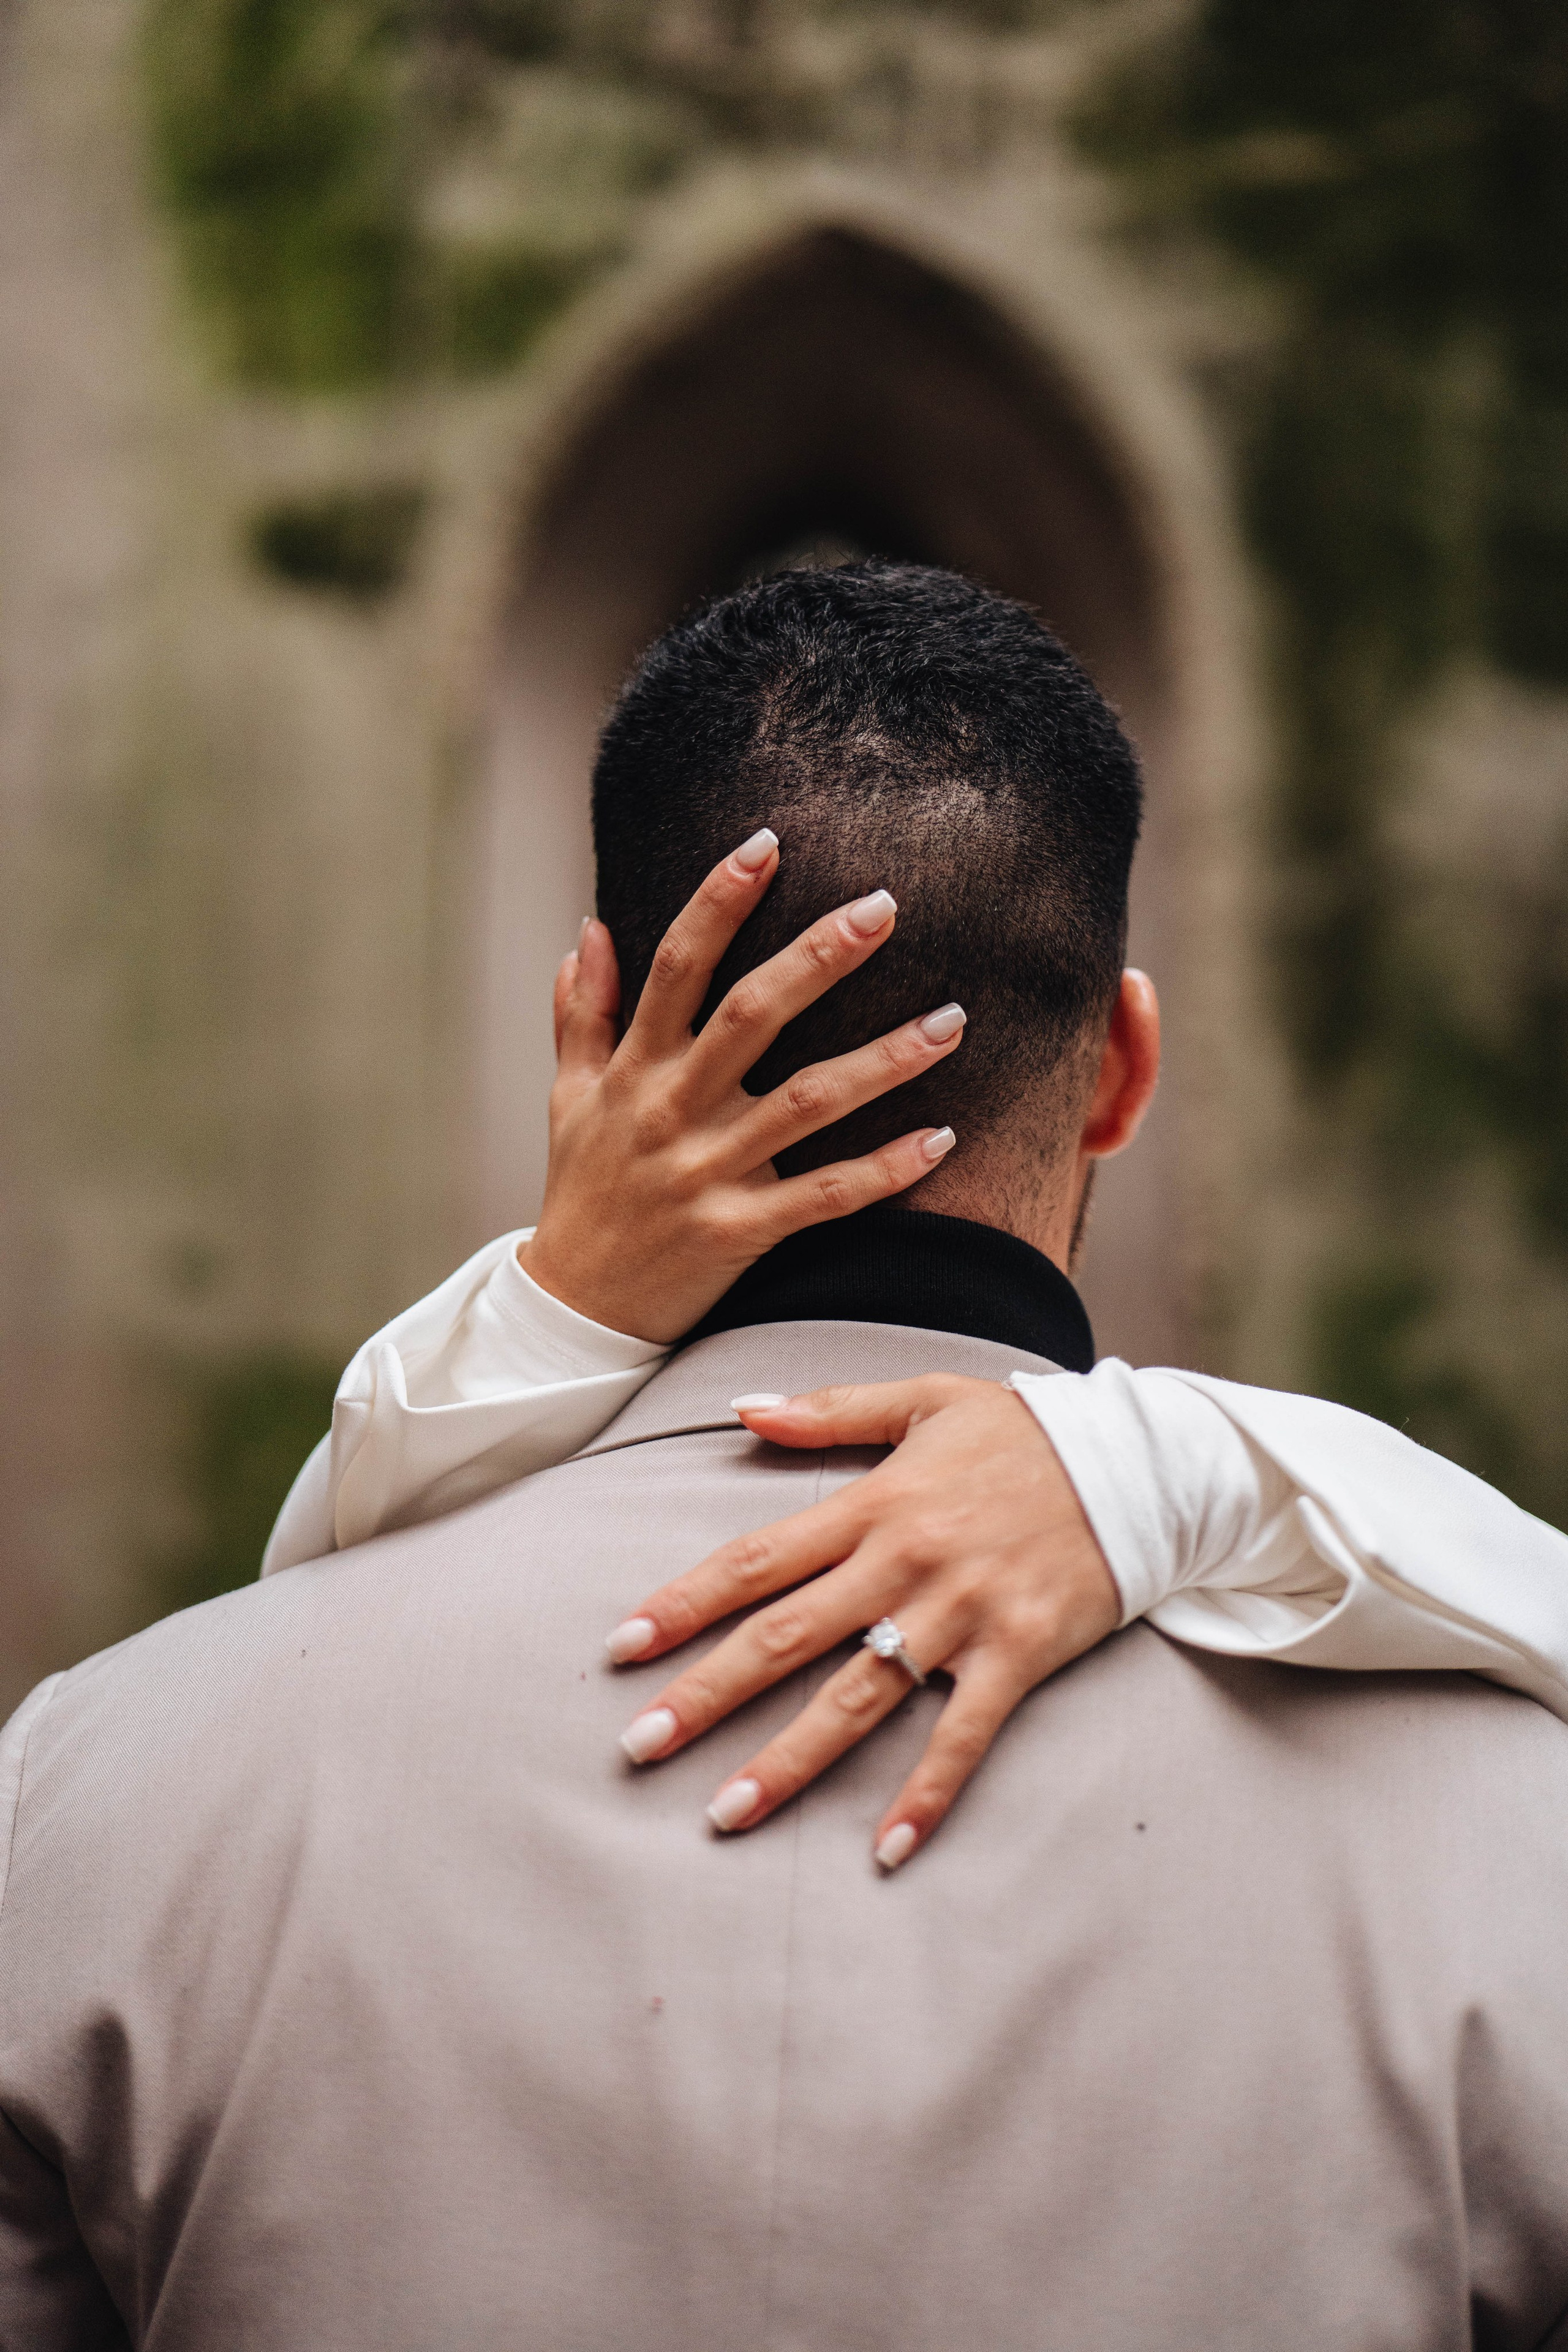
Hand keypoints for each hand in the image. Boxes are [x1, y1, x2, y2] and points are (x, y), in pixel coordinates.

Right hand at [520, 831, 965, 1342]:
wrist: (576, 1311)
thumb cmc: (582, 1191)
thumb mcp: (567, 1097)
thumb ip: (581, 1014)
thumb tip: (590, 929)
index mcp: (633, 1068)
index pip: (676, 966)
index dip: (718, 902)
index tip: (767, 845)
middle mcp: (671, 1110)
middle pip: (751, 1016)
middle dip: (819, 958)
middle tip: (884, 907)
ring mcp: (708, 1173)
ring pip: (808, 1103)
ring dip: (884, 1060)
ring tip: (952, 1019)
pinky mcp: (740, 1232)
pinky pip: (825, 1196)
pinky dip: (885, 1169)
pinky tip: (943, 1139)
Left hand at [608, 1376, 1121, 1867]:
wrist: (1142, 1461)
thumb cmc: (1023, 1432)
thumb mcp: (924, 1398)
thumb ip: (830, 1411)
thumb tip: (743, 1411)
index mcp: (874, 1503)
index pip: (756, 1560)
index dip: (683, 1604)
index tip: (621, 1648)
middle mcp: (905, 1564)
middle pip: (785, 1637)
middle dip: (704, 1695)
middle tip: (637, 1747)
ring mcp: (961, 1615)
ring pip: (858, 1697)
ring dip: (789, 1760)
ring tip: (724, 1813)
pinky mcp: (1018, 1654)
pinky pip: (963, 1736)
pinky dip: (926, 1793)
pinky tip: (884, 1849)